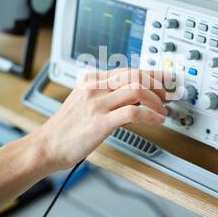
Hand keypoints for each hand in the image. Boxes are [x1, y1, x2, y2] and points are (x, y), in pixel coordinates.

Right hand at [34, 69, 169, 170]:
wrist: (47, 146)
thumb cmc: (67, 128)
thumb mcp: (85, 103)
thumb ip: (108, 96)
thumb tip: (137, 98)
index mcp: (91, 80)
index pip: (128, 70)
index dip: (151, 74)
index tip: (164, 80)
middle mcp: (95, 87)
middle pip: (136, 74)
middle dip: (158, 83)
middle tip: (170, 93)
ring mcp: (97, 103)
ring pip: (137, 89)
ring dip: (156, 99)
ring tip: (163, 110)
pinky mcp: (100, 121)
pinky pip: (133, 112)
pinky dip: (151, 115)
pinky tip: (157, 120)